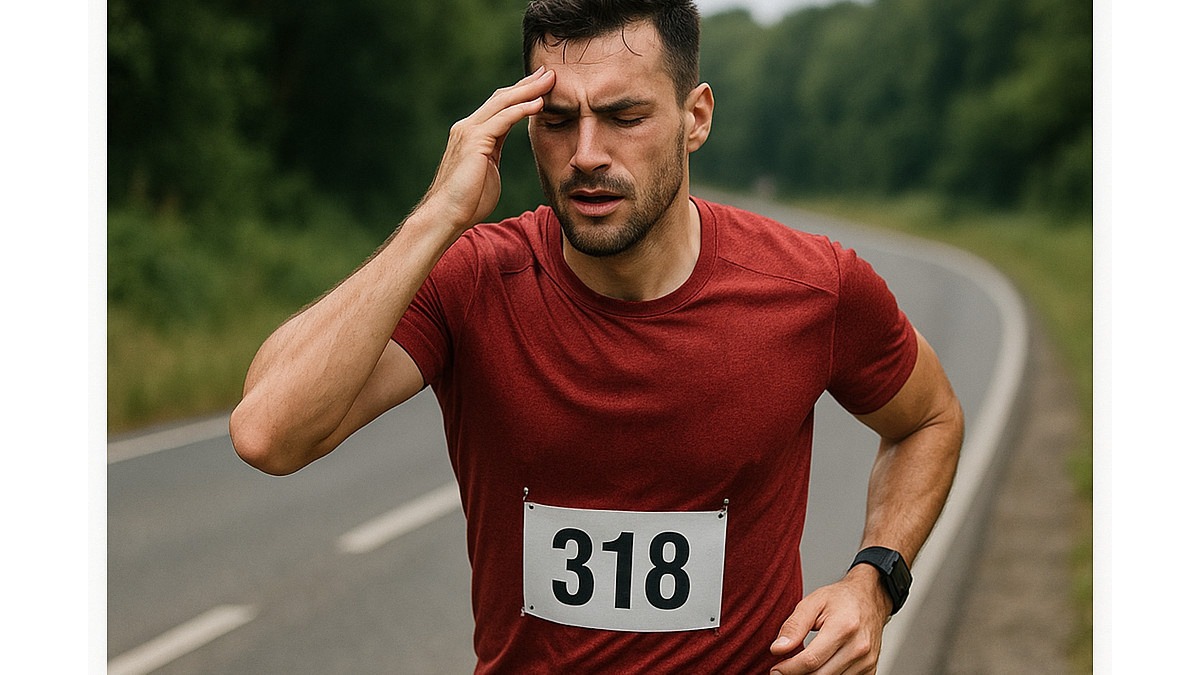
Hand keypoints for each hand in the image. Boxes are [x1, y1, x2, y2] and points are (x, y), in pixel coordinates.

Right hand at [417, 67, 554, 232]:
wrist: (447, 215)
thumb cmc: (467, 201)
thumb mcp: (485, 171)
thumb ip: (492, 157)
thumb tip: (496, 158)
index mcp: (472, 134)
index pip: (499, 107)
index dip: (520, 94)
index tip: (541, 85)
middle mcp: (468, 127)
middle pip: (502, 98)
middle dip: (527, 84)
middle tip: (549, 73)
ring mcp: (469, 132)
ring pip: (503, 103)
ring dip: (529, 90)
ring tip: (550, 81)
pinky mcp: (474, 140)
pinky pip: (503, 119)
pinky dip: (522, 109)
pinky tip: (539, 103)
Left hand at [768, 565, 890, 673]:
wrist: (870, 599)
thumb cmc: (841, 599)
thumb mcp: (812, 603)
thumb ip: (794, 626)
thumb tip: (777, 648)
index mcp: (844, 627)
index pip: (811, 660)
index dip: (789, 669)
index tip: (776, 670)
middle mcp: (859, 647)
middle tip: (783, 670)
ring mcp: (867, 661)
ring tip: (800, 665)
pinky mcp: (870, 670)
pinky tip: (818, 667)